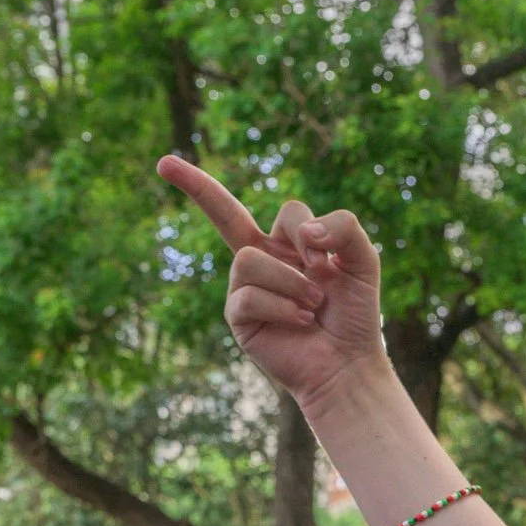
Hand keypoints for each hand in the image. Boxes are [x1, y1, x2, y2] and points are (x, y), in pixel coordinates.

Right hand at [156, 156, 388, 414]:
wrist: (348, 363)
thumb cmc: (353, 314)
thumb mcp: (362, 260)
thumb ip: (343, 227)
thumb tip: (303, 233)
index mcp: (289, 244)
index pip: (288, 212)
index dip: (308, 230)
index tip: (325, 260)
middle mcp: (262, 260)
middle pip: (224, 212)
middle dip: (194, 185)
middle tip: (163, 163)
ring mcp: (245, 288)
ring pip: (246, 260)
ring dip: (289, 282)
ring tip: (312, 305)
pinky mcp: (238, 318)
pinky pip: (247, 296)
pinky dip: (282, 307)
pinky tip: (301, 321)